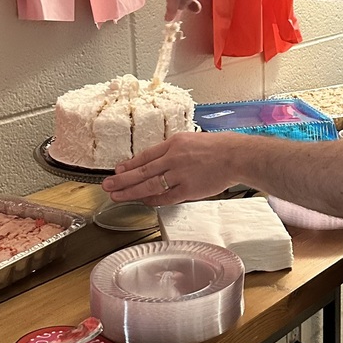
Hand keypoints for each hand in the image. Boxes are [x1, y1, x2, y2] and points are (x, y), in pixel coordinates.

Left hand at [102, 131, 243, 205]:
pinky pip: (165, 197)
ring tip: (116, 196)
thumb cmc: (219, 147)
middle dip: (121, 179)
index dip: (129, 164)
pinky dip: (153, 200)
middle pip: (141, 170)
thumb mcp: (192, 140)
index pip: (145, 155)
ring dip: (130, 191)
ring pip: (149, 184)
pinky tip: (143, 202)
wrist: (236, 155)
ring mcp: (180, 174)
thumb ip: (176, 151)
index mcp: (174, 143)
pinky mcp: (188, 189)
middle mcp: (173, 158)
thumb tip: (160, 161)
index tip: (117, 170)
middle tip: (107, 185)